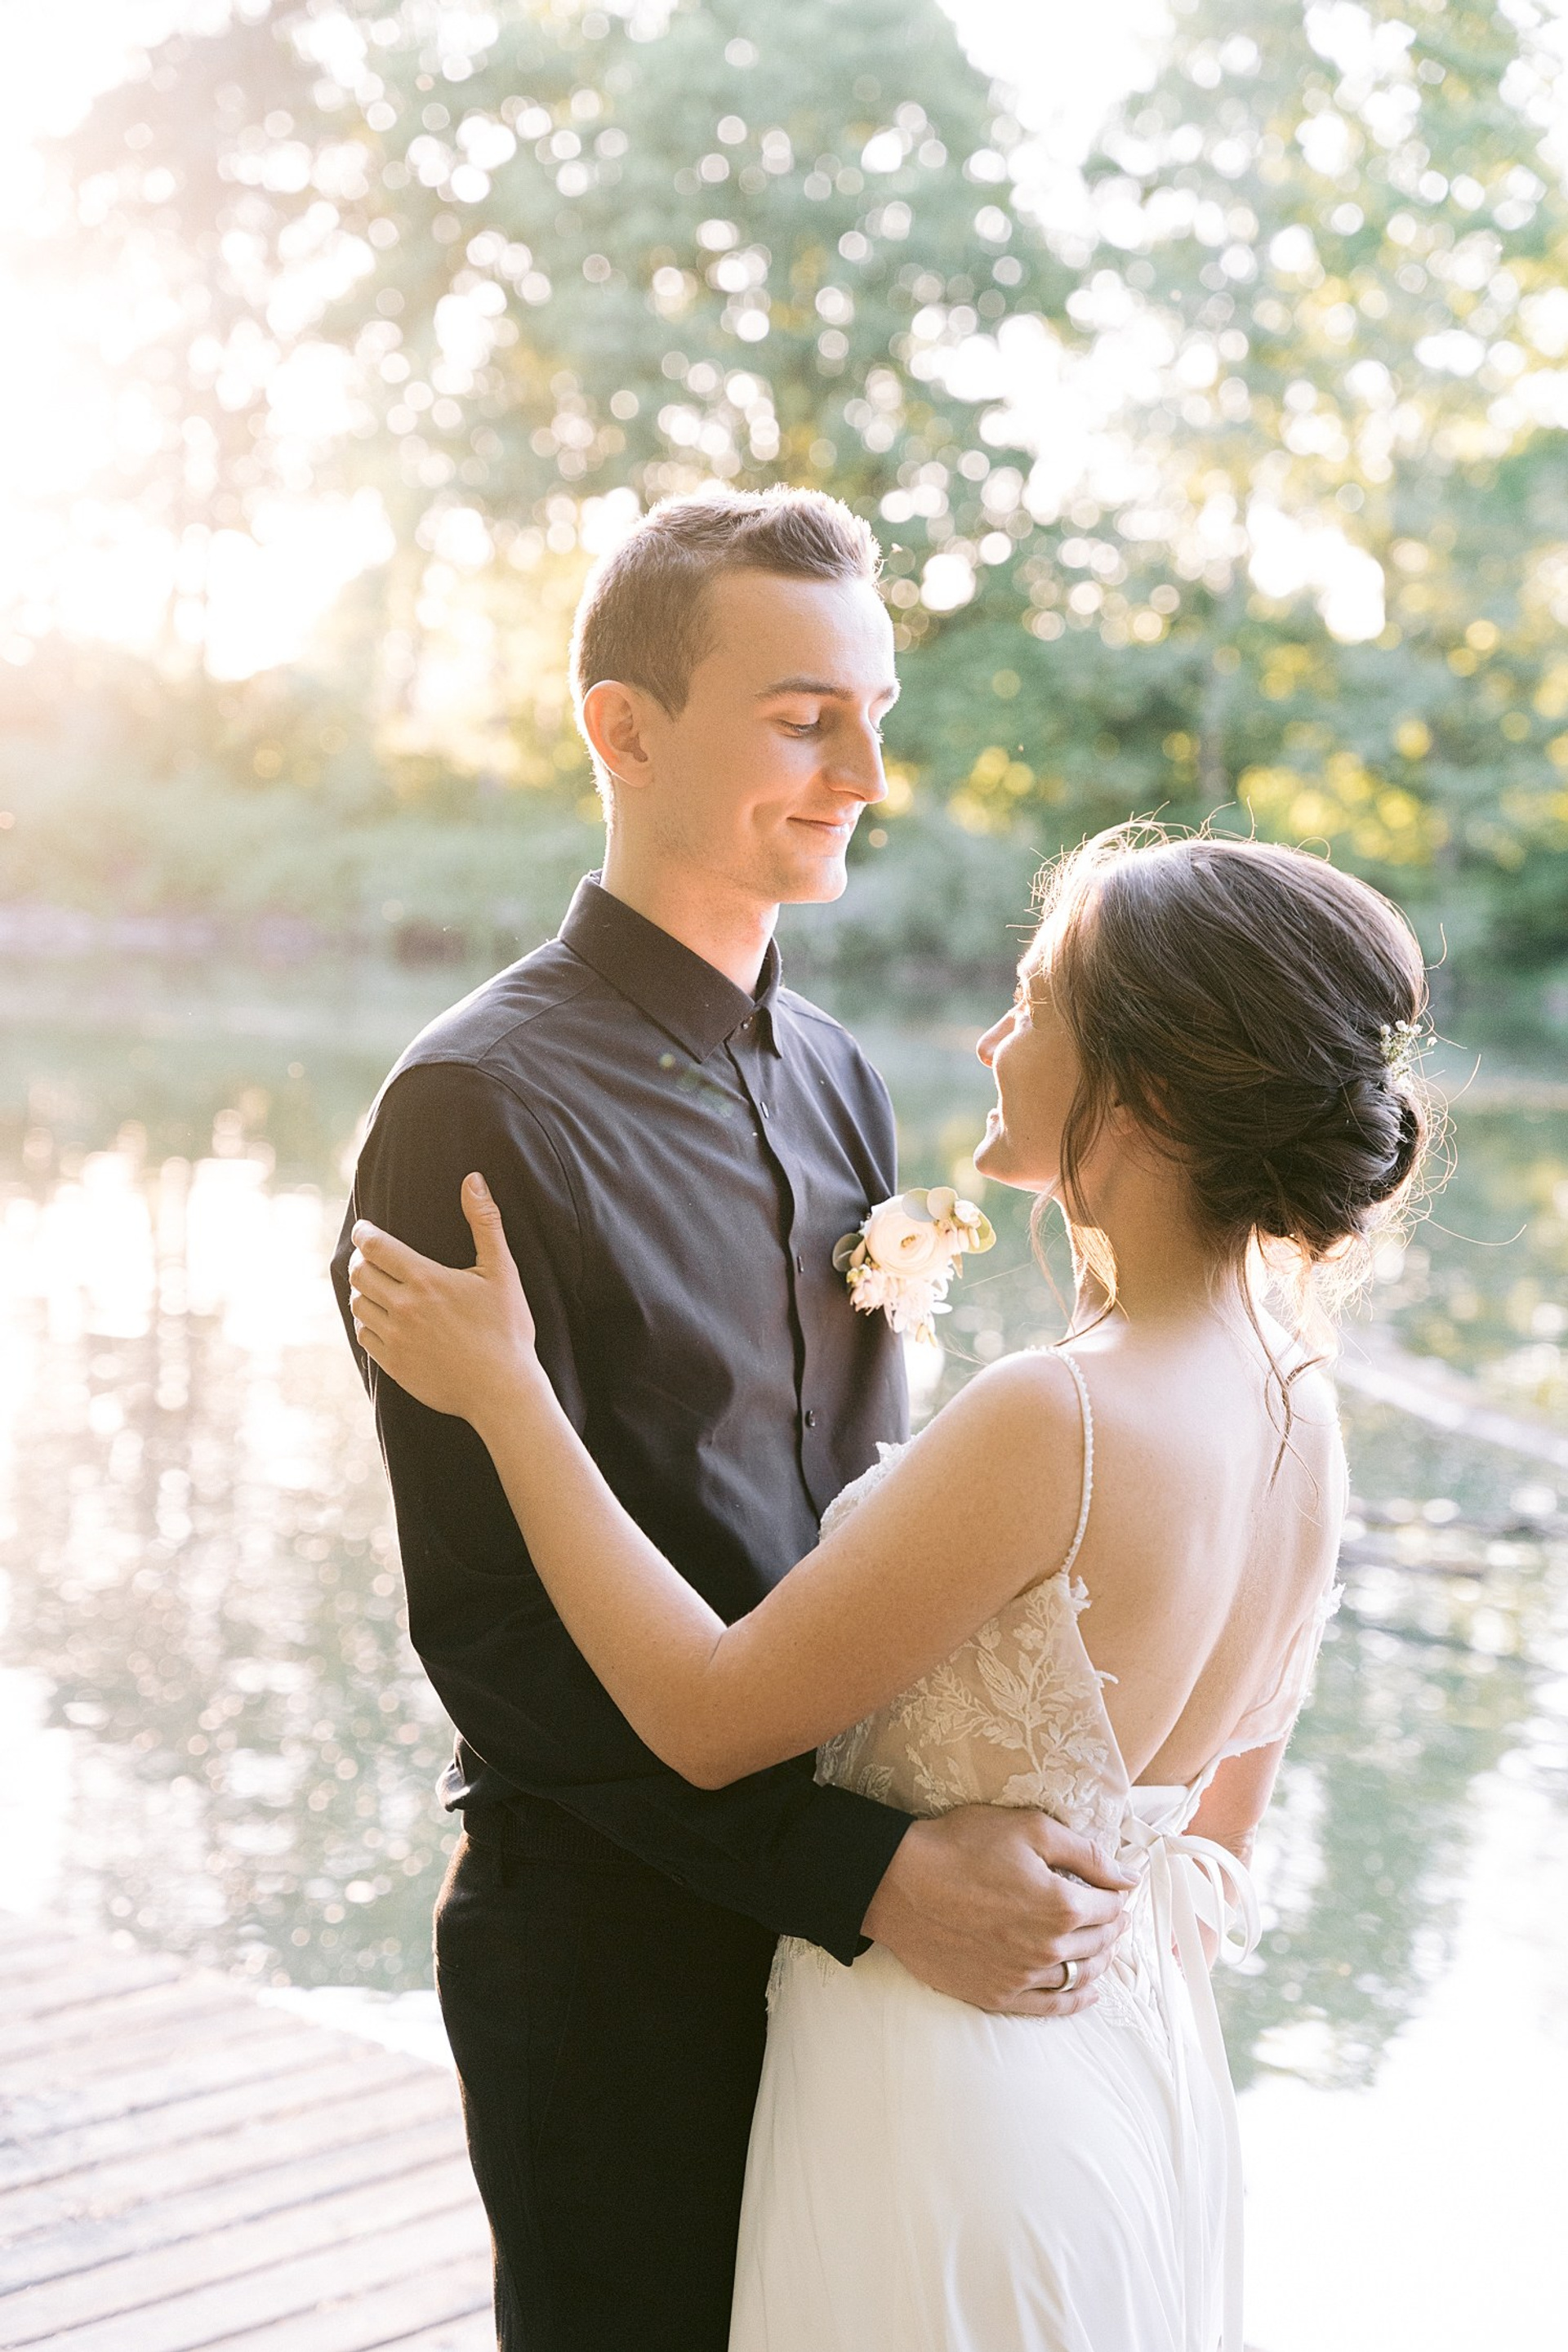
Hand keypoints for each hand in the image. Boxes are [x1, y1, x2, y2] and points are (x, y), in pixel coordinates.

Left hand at [349, 1175, 539, 1423]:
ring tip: (378, 1286)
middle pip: (359, 1273)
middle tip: (373, 1257)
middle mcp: (404, 1308)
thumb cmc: (508, 1329)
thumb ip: (485, 1222)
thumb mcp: (503, 1271)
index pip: (375, 1246)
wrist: (503, 1391)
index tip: (366, 1229)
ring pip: (358, 1304)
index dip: (365, 1233)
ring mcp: (396, 1339)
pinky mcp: (394, 1365)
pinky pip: (364, 1336)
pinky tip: (383, 1319)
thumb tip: (473, 1179)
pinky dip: (367, 1322)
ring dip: (363, 1291)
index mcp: (426, 1280)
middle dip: (362, 1259)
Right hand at [861, 1807, 1138, 2017]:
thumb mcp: (1030, 1829)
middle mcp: (1048, 1947)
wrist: (900, 1883)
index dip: (1116, 1895)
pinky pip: (1049, 2006)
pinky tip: (1087, 1993)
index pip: (1109, 1906)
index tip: (1115, 1889)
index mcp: (1062, 1905)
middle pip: (1099, 1942)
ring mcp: (1022, 1976)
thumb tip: (1129, 1876)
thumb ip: (1086, 1853)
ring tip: (1103, 1948)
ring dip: (1099, 1961)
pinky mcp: (997, 1994)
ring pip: (1080, 1975)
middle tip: (1114, 1916)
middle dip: (1112, 1927)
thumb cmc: (962, 1847)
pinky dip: (1075, 2000)